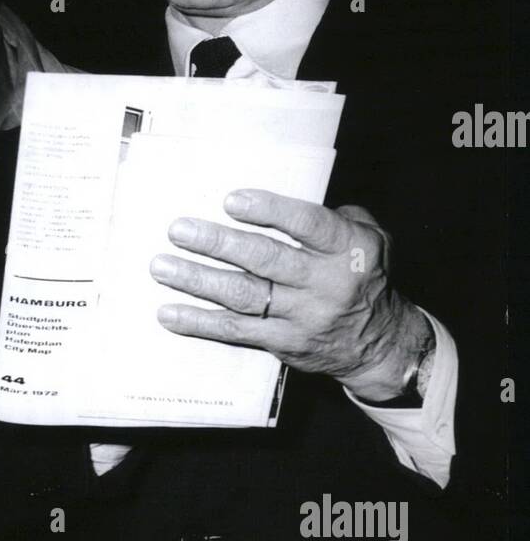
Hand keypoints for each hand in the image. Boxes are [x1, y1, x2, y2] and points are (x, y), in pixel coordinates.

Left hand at [149, 189, 430, 398]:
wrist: (379, 344)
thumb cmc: (364, 276)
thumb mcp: (369, 238)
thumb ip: (332, 216)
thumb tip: (281, 196)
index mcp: (348, 249)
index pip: (308, 226)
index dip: (270, 212)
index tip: (231, 201)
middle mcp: (326, 283)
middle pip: (266, 261)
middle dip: (218, 244)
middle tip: (178, 229)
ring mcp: (302, 316)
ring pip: (243, 296)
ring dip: (198, 280)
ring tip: (161, 266)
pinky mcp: (282, 342)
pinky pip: (236, 332)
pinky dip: (200, 323)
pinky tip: (169, 313)